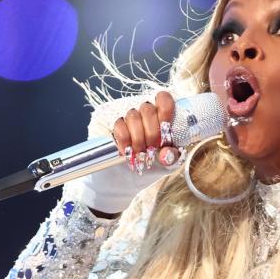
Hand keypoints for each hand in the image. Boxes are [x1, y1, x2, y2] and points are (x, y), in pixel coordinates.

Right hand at [63, 92, 181, 214]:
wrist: (123, 181)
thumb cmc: (148, 167)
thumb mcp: (166, 165)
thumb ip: (172, 157)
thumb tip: (167, 154)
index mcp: (159, 116)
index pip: (163, 98)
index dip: (165, 110)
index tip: (166, 129)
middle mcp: (142, 112)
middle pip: (148, 109)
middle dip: (152, 132)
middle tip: (152, 148)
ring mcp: (124, 116)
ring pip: (133, 116)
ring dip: (138, 139)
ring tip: (140, 154)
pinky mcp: (107, 121)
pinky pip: (119, 126)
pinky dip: (125, 142)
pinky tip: (128, 152)